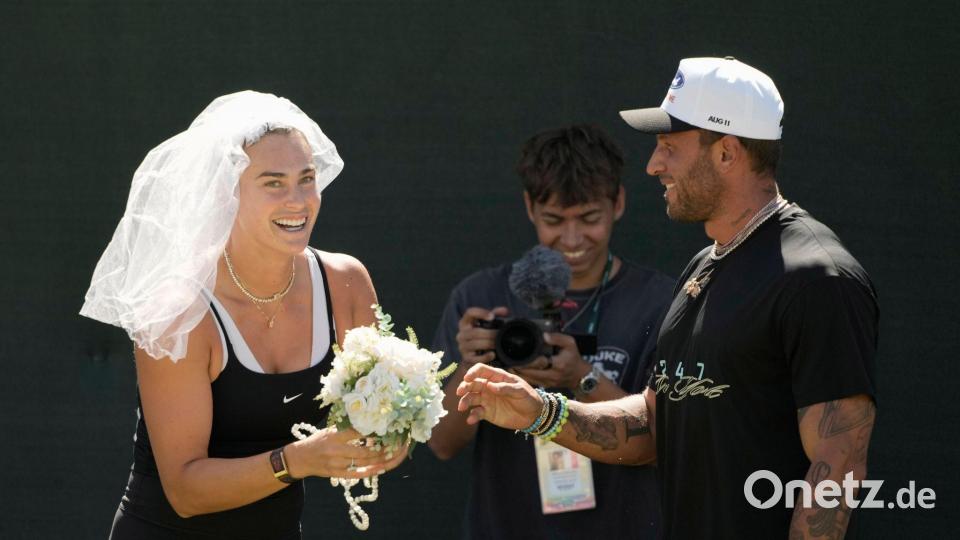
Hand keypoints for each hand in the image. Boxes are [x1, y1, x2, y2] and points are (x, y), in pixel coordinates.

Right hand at [290, 426, 405, 478]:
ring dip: (380, 459)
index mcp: (334, 436)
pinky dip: (370, 472)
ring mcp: (336, 464)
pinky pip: (357, 475)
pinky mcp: (336, 474)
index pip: (357, 433)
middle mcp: (336, 451)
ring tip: (393, 453)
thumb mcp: (329, 429)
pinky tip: (382, 468)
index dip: (374, 431)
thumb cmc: (317, 441)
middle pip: (364, 452)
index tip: (387, 428)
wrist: (300, 458)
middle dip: (382, 449)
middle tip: (396, 443)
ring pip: (363, 463)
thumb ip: (347, 428)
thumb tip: (369, 422)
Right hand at [456, 306, 508, 366]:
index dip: (480, 313)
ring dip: (489, 344)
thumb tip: (505, 311)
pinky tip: (493, 354)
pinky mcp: (466, 358)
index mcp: (465, 322)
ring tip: (498, 343)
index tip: (492, 317)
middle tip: (500, 334)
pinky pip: (476, 358)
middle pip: (475, 332)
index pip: (470, 313)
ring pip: (475, 344)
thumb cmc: (483, 336)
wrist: (476, 356)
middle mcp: (461, 334)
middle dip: (490, 333)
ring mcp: (462, 347)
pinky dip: (485, 356)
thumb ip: (496, 315)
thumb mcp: (488, 324)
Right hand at [456, 363, 542, 429]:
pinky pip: (476, 413)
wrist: (534, 415)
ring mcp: (487, 400)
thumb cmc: (528, 398)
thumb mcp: (520, 391)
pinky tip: (470, 420)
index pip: (481, 370)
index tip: (467, 378)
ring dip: (465, 401)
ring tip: (462, 407)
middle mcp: (489, 387)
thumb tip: (490, 385)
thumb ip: (505, 388)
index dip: (472, 372)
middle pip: (472, 383)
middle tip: (459, 392)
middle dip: (464, 386)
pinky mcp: (487, 412)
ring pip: (471, 398)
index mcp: (497, 377)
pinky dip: (472, 416)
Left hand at [512, 332, 591, 390]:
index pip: (538, 363)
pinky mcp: (545, 385)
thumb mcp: (570, 343)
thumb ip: (557, 338)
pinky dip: (523, 377)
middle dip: (518, 368)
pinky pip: (531, 382)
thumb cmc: (574, 358)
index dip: (526, 361)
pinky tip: (515, 372)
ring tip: (507, 367)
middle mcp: (552, 375)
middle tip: (506, 362)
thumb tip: (544, 335)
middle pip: (530, 373)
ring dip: (518, 374)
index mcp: (558, 364)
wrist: (580, 376)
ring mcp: (548, 382)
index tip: (515, 356)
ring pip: (529, 379)